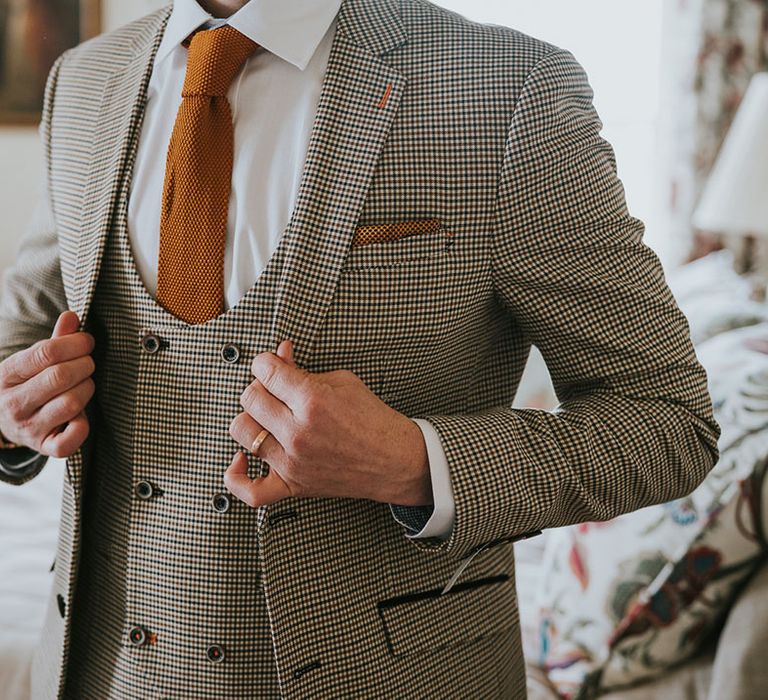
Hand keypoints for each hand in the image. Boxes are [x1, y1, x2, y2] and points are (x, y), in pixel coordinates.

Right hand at [0, 311, 94, 457]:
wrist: (5, 421)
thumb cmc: (27, 384)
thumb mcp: (31, 361)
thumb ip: (55, 340)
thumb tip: (72, 316)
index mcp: (7, 374)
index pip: (46, 353)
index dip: (75, 343)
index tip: (87, 342)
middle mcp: (14, 403)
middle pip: (60, 376)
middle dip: (84, 365)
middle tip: (87, 363)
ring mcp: (28, 428)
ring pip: (71, 403)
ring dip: (87, 389)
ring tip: (83, 385)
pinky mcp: (44, 447)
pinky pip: (71, 439)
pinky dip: (83, 426)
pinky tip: (79, 414)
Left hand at [225, 340, 431, 507]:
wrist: (394, 459)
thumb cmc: (373, 420)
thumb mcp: (342, 382)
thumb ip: (304, 369)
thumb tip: (280, 356)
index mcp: (313, 401)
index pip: (265, 372)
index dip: (265, 362)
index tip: (271, 364)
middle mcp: (298, 432)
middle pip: (250, 398)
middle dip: (260, 386)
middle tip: (275, 388)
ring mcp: (292, 462)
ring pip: (243, 432)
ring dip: (251, 418)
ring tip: (266, 415)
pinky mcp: (292, 485)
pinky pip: (250, 490)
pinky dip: (236, 475)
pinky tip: (242, 458)